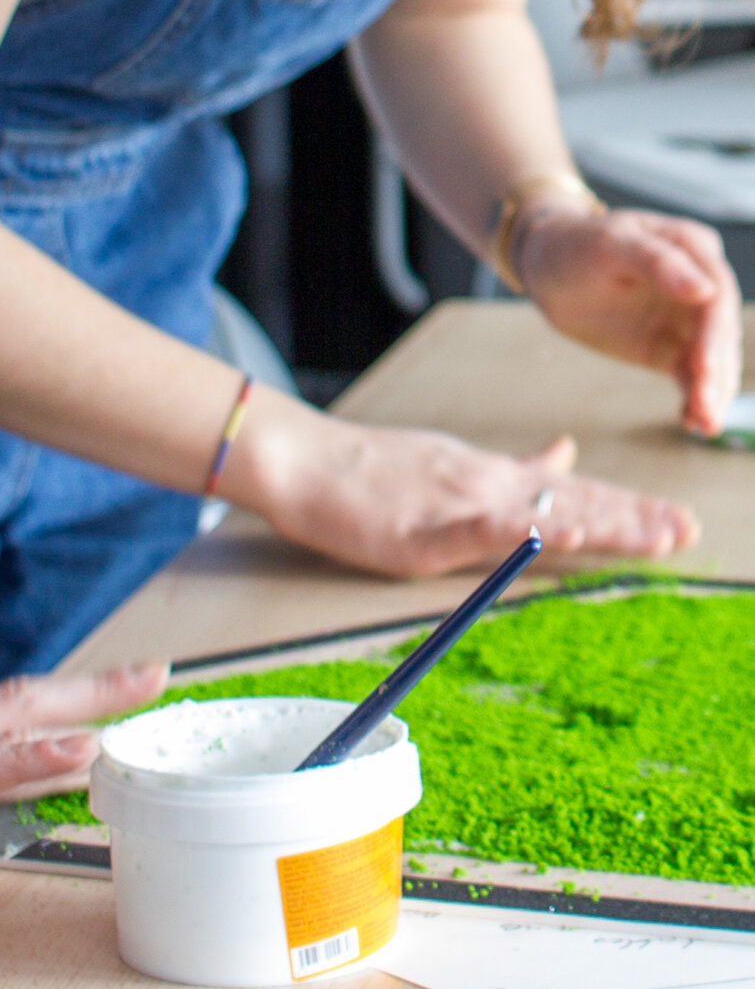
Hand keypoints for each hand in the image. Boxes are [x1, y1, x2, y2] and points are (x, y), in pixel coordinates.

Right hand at [238, 393, 697, 578]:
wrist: (300, 459)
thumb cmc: (369, 467)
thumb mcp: (451, 460)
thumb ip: (513, 467)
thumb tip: (567, 453)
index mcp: (491, 478)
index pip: (572, 493)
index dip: (625, 508)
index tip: (676, 520)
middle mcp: (485, 487)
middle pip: (572, 504)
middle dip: (633, 520)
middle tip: (688, 530)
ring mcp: (456, 506)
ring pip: (542, 516)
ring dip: (603, 524)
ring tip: (653, 535)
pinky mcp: (423, 531)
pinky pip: (485, 533)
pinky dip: (529, 533)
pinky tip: (563, 530)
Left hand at [516, 200, 742, 436]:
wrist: (547, 268)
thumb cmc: (575, 244)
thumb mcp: (608, 245)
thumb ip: (657, 262)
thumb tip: (706, 290)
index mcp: (691, 247)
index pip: (716, 294)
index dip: (715, 332)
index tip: (706, 367)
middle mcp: (699, 282)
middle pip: (719, 332)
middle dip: (716, 371)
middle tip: (707, 408)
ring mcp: (687, 317)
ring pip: (711, 359)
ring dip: (712, 392)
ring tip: (705, 424)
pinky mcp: (671, 346)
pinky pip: (691, 375)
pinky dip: (695, 398)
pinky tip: (693, 421)